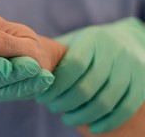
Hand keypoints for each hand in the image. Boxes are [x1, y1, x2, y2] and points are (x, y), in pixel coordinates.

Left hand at [36, 17, 144, 133]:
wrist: (126, 41)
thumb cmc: (89, 46)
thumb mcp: (73, 42)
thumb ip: (55, 56)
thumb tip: (30, 72)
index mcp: (93, 39)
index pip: (73, 65)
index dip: (56, 85)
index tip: (43, 95)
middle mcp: (114, 51)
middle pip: (87, 86)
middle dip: (64, 103)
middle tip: (51, 107)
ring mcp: (131, 67)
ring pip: (106, 100)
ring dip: (82, 115)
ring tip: (66, 117)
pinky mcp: (142, 83)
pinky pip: (125, 108)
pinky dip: (107, 122)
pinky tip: (91, 127)